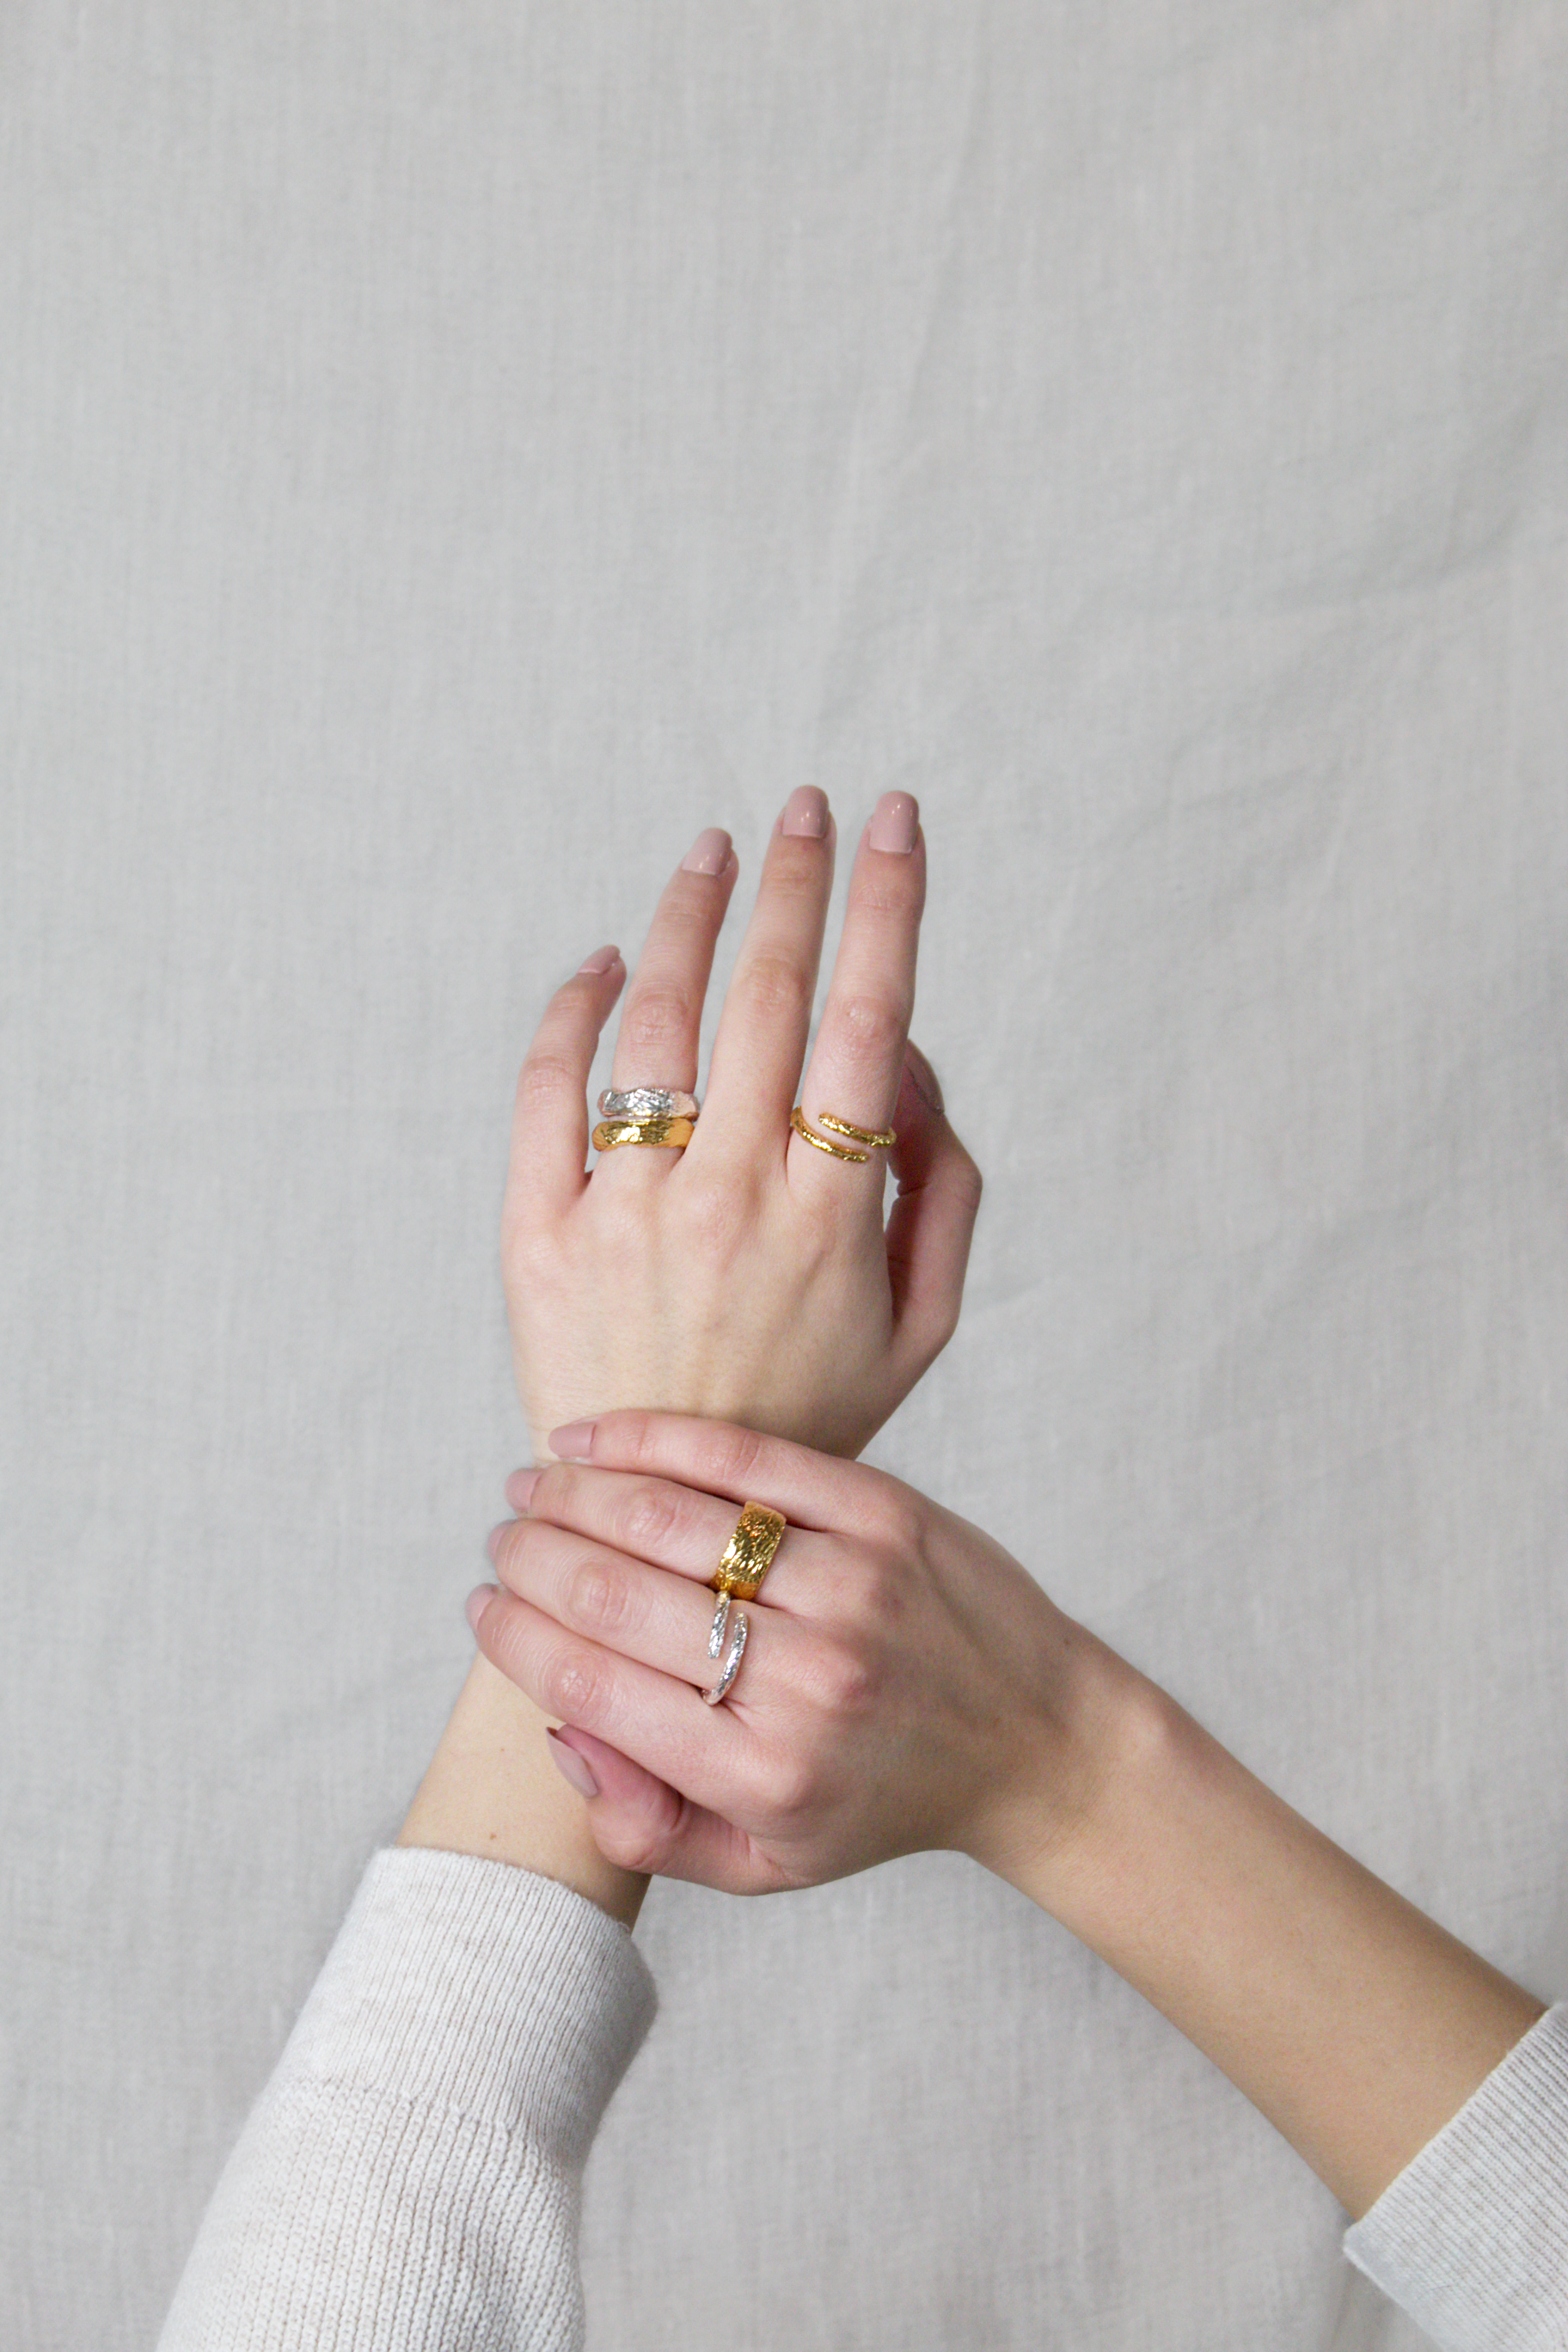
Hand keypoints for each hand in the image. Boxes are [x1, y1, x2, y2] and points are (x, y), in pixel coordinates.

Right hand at [469, 1411, 1142, 1892]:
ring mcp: (851, 1585)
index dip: (514, 1638)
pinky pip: (743, 1459)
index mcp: (764, 1772)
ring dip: (573, 1492)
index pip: (591, 1685)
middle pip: (612, 1595)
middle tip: (502, 1541)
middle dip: (529, 1558)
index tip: (484, 1608)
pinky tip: (593, 1439)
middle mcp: (807, 1679)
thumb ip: (649, 1829)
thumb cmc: (882, 1798)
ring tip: (531, 1487)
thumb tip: (564, 1735)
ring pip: (666, 1518)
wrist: (1039, 1740)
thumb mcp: (768, 1861)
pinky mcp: (886, 1512)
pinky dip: (650, 1439)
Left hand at [503, 789, 980, 1460]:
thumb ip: (941, 1183)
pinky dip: (572, 1010)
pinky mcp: (538, 1238)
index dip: (890, 906)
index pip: (870, 1021)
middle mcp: (730, 1204)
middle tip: (807, 805)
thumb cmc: (813, 1407)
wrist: (669, 1518)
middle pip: (768, 999)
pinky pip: (547, 1093)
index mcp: (834, 1220)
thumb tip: (898, 1052)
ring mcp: (626, 1219)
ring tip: (714, 851)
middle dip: (798, 880)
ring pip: (654, 1025)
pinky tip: (602, 961)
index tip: (896, 820)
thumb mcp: (923, 1321)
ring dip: (688, 918)